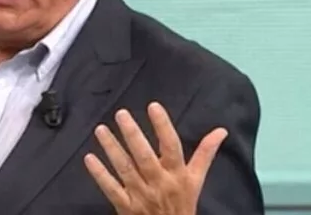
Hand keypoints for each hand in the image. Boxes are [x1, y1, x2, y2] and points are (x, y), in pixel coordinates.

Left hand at [83, 102, 227, 214]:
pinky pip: (111, 188)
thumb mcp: (196, 179)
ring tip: (101, 129)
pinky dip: (100, 174)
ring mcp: (141, 195)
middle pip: (144, 156)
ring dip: (112, 148)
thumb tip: (221, 130)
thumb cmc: (183, 202)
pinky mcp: (126, 206)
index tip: (153, 106)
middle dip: (132, 134)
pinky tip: (89, 158)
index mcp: (177, 174)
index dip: (163, 126)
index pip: (171, 146)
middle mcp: (159, 183)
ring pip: (125, 169)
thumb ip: (205, 153)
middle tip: (121, 114)